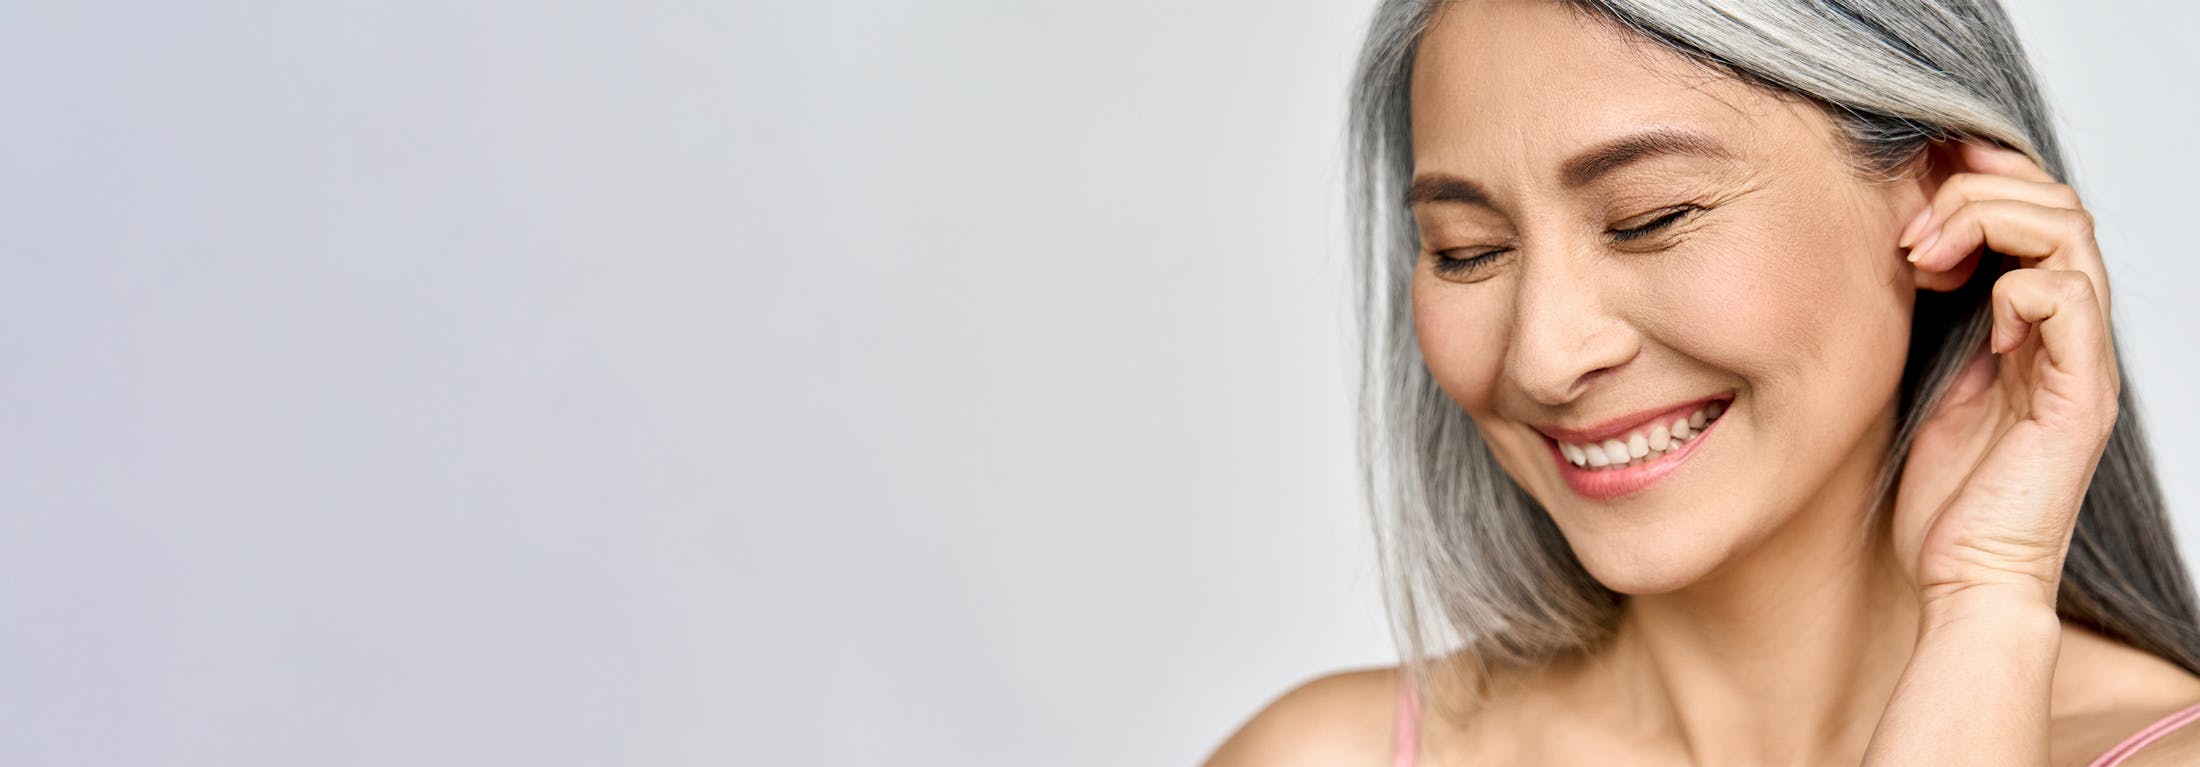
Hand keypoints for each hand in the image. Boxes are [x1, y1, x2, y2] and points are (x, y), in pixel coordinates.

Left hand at [1887, 141, 2119, 618]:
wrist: (1964, 580)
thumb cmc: (1943, 495)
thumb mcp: (1923, 380)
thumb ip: (1931, 317)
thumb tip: (1895, 247)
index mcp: (2035, 324)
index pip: (2035, 209)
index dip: (1982, 177)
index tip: (1913, 180)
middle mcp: (2068, 335)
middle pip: (2059, 206)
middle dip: (1979, 194)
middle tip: (1910, 233)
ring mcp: (2080, 363)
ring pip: (2071, 237)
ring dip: (1990, 225)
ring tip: (1926, 258)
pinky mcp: (2080, 398)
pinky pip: (2070, 301)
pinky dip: (2017, 288)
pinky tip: (1975, 319)